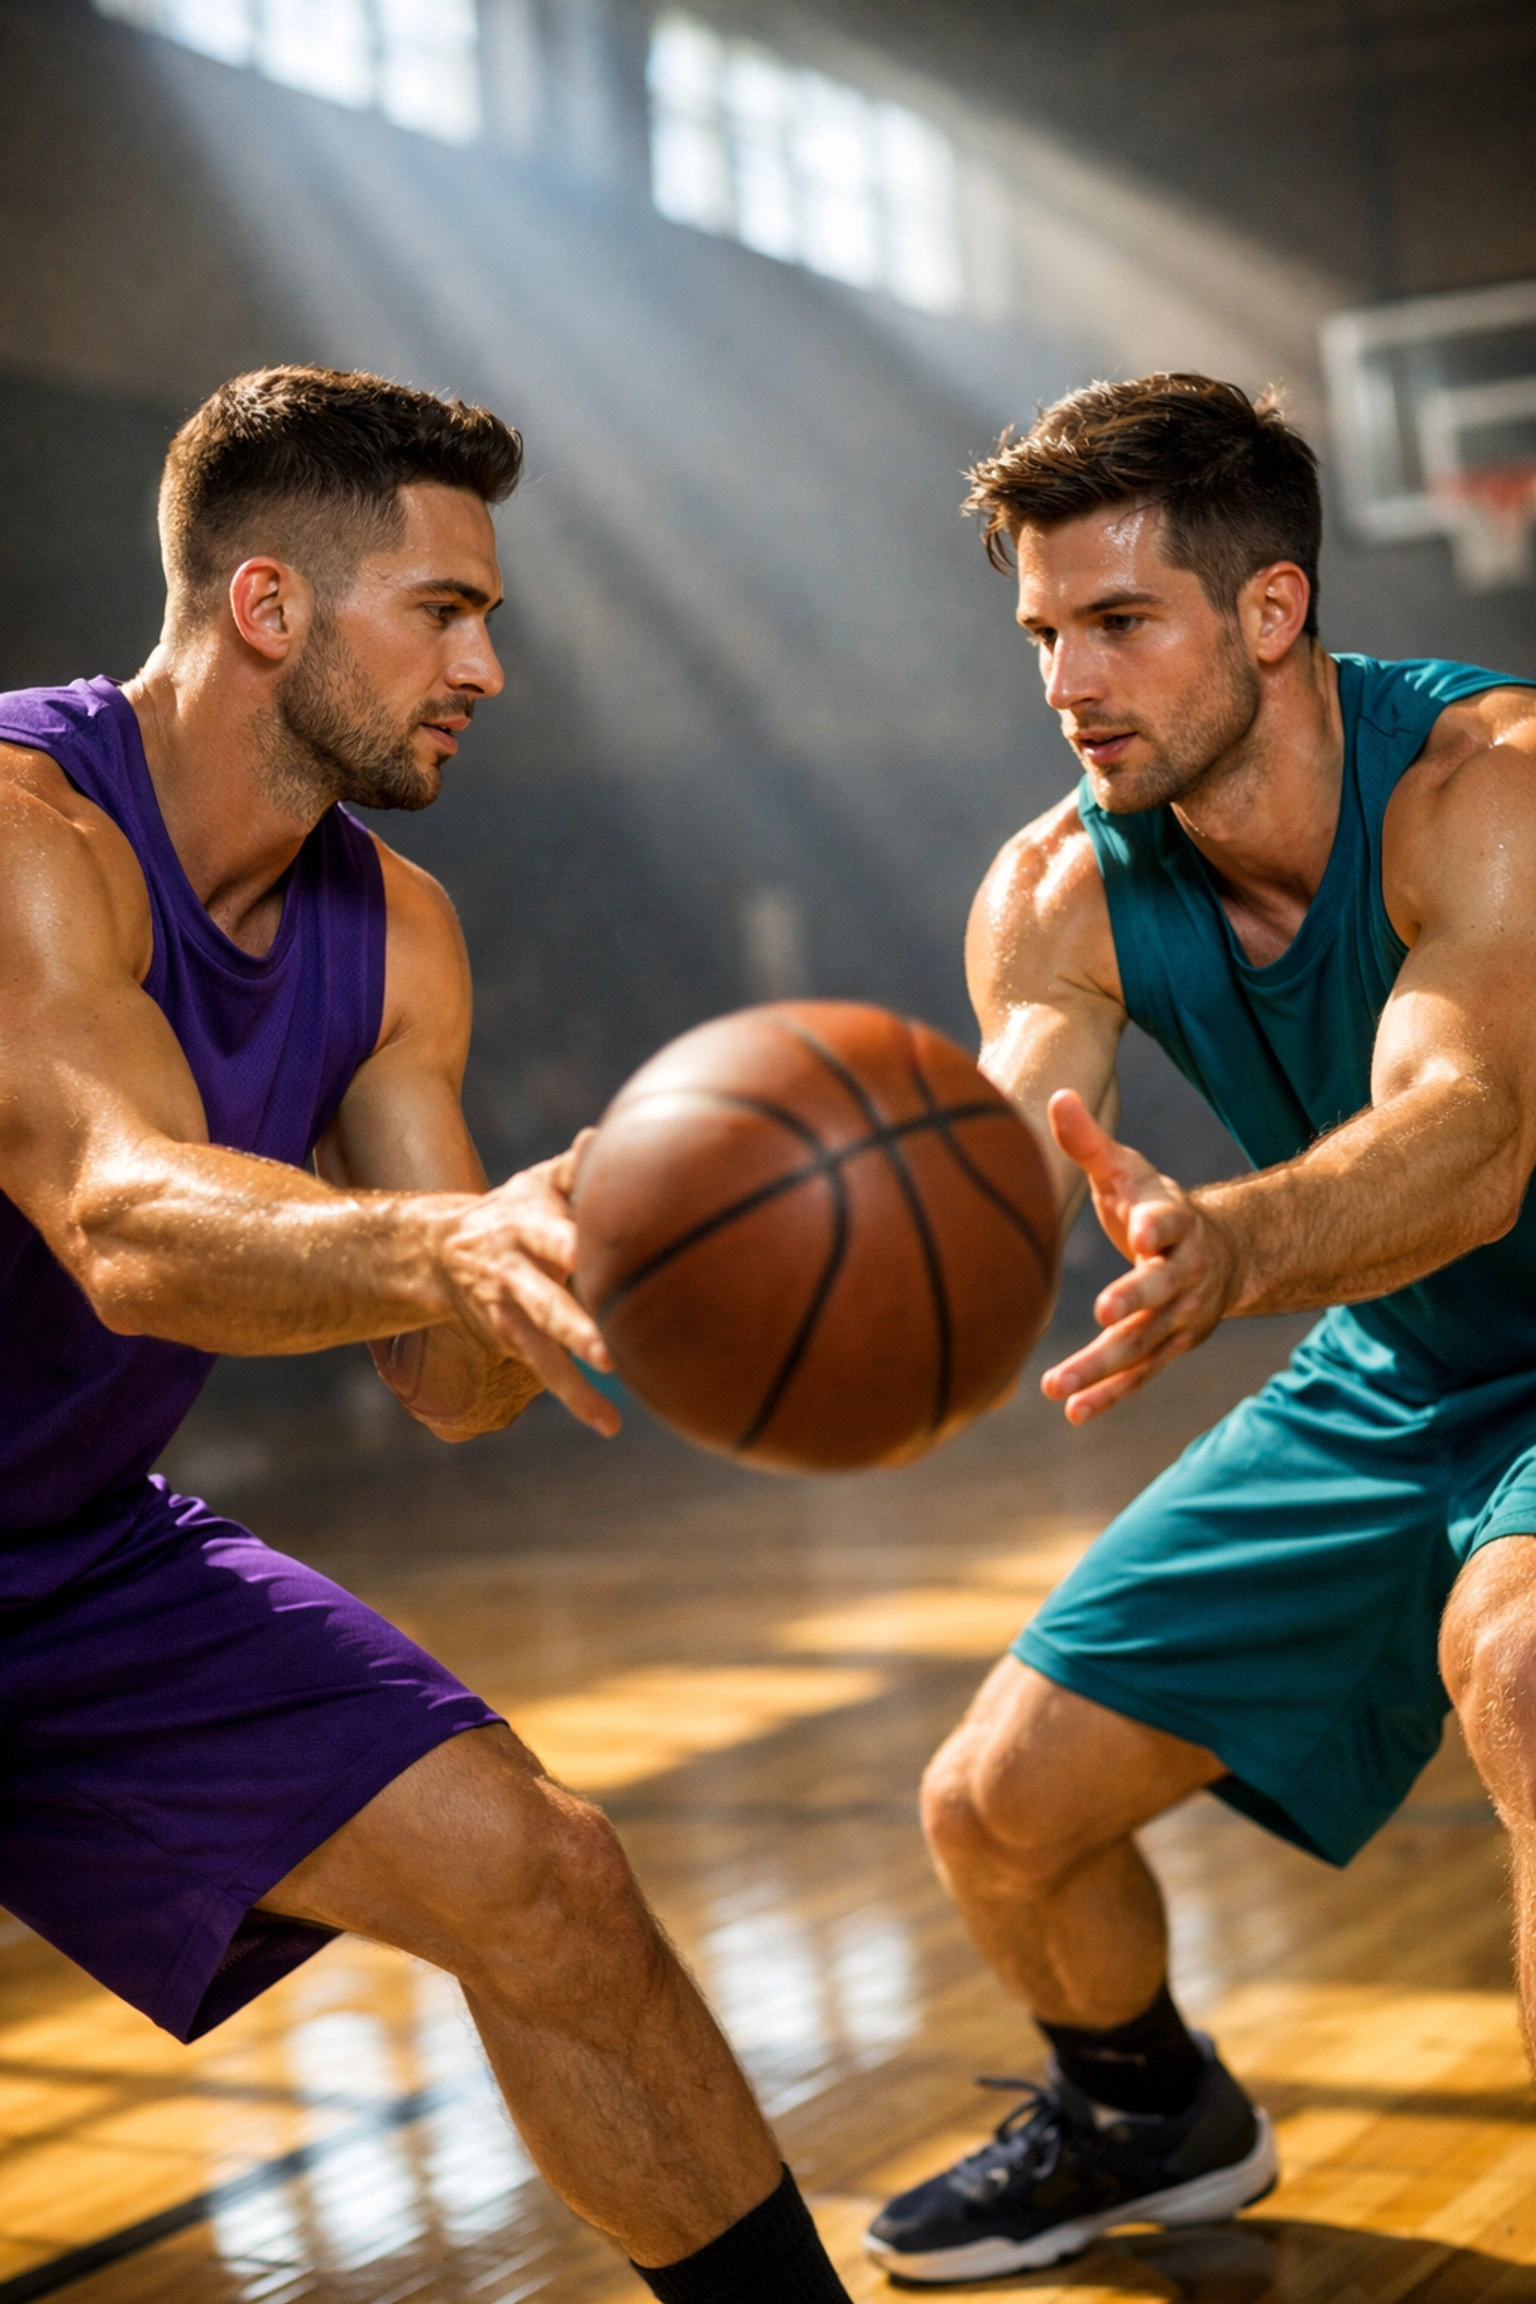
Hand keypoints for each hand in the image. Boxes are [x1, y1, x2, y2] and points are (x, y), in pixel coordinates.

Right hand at [436, 1133, 620, 1436]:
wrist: (438, 1250)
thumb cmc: (514, 1207)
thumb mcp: (537, 1182)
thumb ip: (574, 1167)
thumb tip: (600, 1139)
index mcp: (526, 1226)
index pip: (549, 1236)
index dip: (567, 1246)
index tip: (589, 1257)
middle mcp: (514, 1271)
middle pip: (545, 1301)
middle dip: (573, 1326)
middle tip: (607, 1351)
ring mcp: (508, 1310)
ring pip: (540, 1348)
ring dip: (573, 1379)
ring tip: (608, 1404)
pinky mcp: (508, 1339)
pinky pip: (543, 1371)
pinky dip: (576, 1397)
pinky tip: (609, 1423)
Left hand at [1040, 1090, 1236, 1422]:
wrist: (1217, 1254)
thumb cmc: (1153, 1205)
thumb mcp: (1128, 1171)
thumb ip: (1091, 1143)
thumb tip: (1057, 1094)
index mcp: (1174, 1222)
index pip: (1171, 1222)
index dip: (1158, 1225)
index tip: (1142, 1232)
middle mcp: (1184, 1272)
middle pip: (1160, 1289)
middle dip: (1133, 1302)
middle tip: (1101, 1314)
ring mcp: (1179, 1316)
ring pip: (1144, 1343)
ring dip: (1104, 1367)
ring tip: (1059, 1387)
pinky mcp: (1168, 1346)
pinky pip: (1139, 1374)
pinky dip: (1109, 1394)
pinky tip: (1073, 1412)